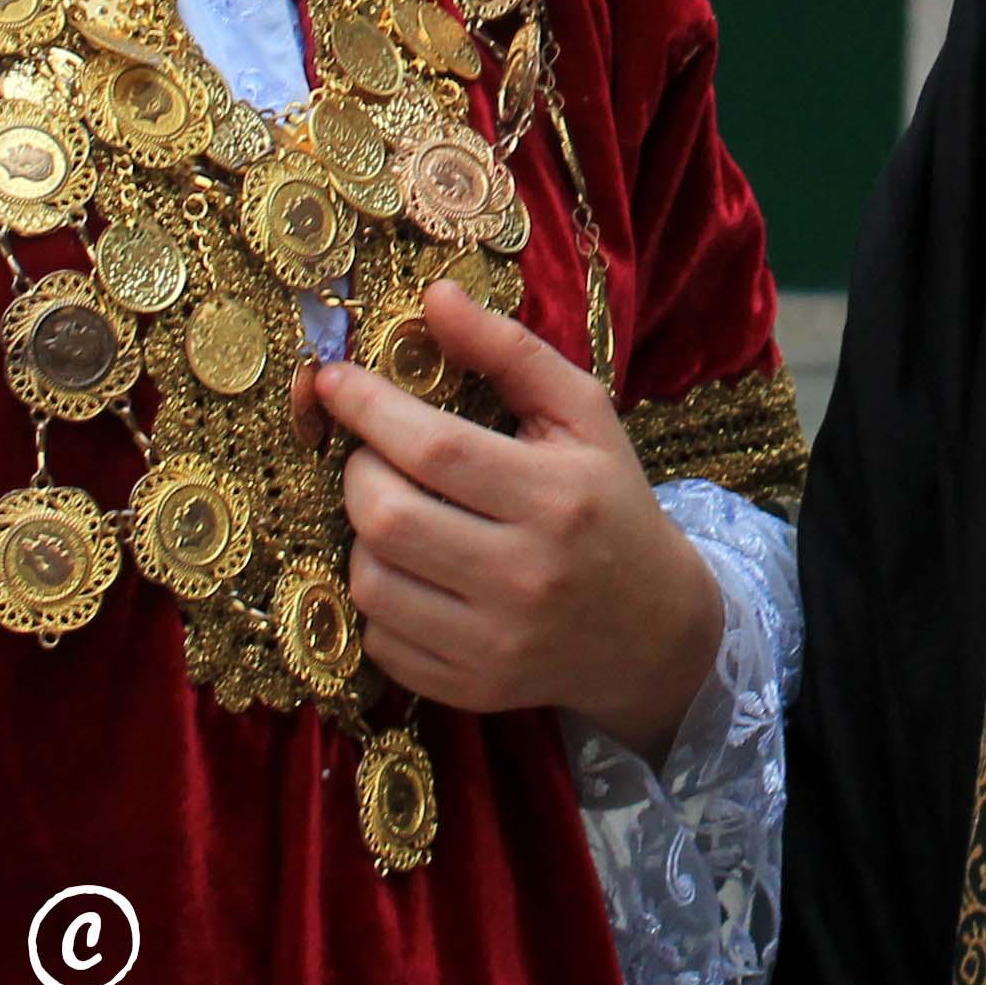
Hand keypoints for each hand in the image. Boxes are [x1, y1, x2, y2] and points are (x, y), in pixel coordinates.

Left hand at [315, 281, 720, 762]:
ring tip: (396, 509)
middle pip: (390, 517)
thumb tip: (433, 296)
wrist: (653, 629)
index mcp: (556, 496)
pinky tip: (412, 569)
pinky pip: (380, 639)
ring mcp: (495, 642)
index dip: (371, 409)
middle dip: (360, 472)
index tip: (333, 379)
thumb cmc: (609, 501)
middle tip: (375, 454)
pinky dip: (379, 596)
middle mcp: (525, 575)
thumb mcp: (581, 414)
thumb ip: (509, 351)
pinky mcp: (471, 688)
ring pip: (372, 580)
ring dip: (364, 534)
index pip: (437, 449)